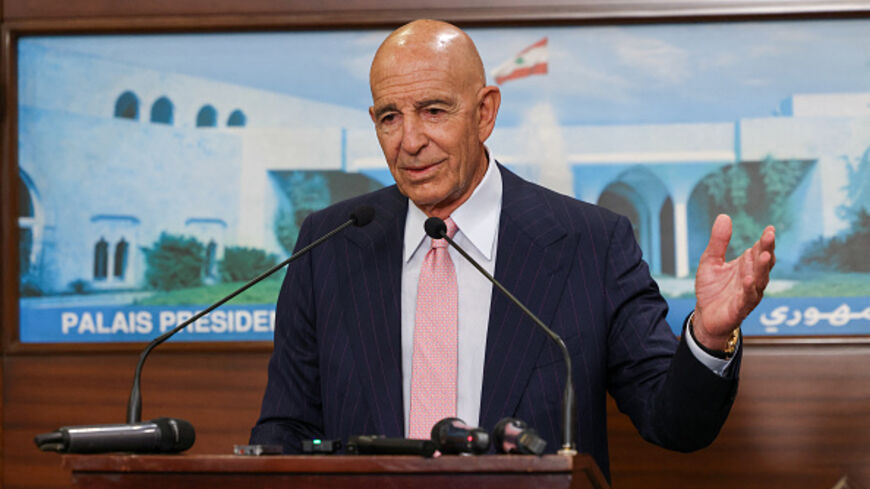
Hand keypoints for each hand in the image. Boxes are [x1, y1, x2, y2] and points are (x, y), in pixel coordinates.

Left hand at [693, 214, 775, 350]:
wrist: (705, 316)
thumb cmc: (712, 288)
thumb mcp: (710, 261)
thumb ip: (718, 241)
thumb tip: (724, 216)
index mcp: (747, 265)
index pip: (760, 250)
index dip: (765, 241)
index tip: (769, 228)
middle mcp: (753, 278)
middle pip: (764, 262)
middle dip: (767, 249)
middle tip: (770, 236)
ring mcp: (749, 293)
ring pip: (760, 279)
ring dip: (762, 267)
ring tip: (765, 255)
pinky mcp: (740, 307)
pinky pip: (747, 297)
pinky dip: (749, 288)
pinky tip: (749, 279)